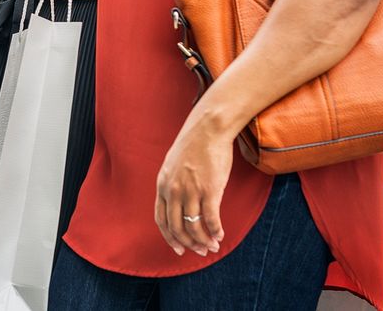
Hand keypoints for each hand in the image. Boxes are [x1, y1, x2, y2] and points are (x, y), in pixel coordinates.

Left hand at [154, 118, 230, 256]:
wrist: (207, 129)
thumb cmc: (193, 146)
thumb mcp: (172, 165)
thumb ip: (172, 184)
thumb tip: (177, 201)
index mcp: (162, 185)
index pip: (161, 219)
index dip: (169, 237)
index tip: (178, 249)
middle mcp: (174, 190)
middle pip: (177, 227)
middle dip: (188, 244)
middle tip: (199, 252)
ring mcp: (191, 191)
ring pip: (194, 226)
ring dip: (204, 240)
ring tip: (212, 246)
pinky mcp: (209, 190)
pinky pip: (211, 219)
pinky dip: (215, 231)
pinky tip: (221, 235)